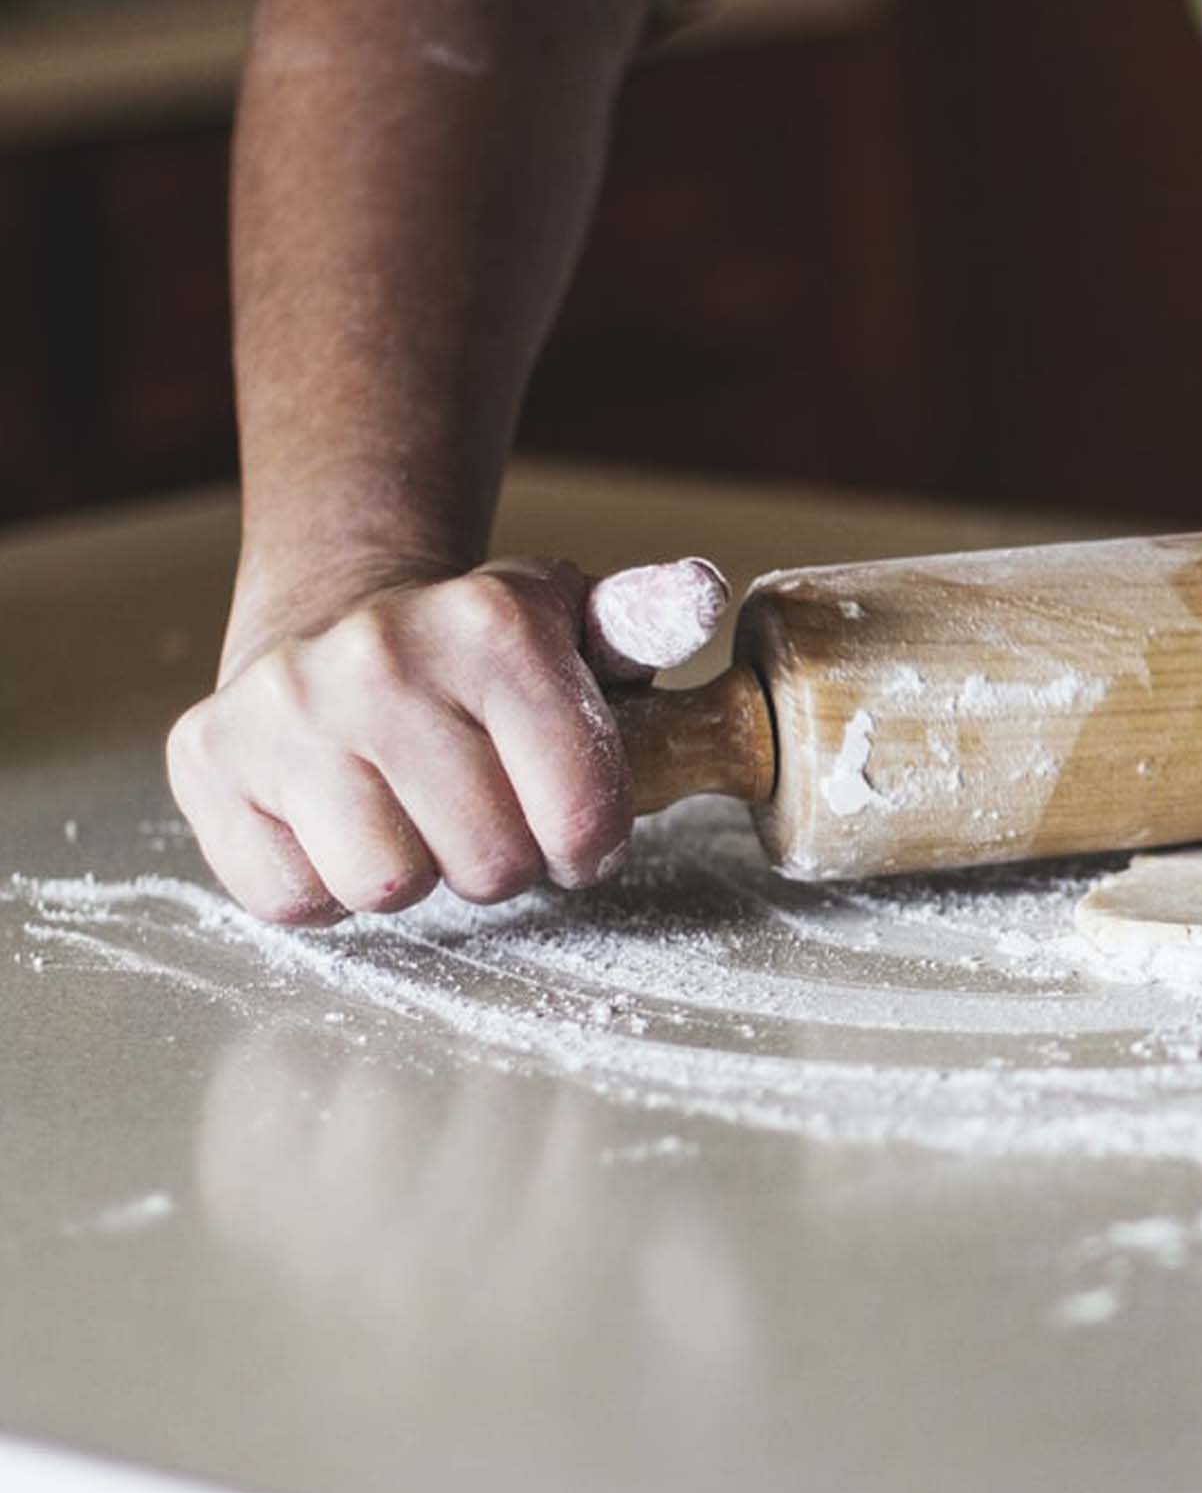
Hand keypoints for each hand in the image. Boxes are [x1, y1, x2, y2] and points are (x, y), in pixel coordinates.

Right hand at [167, 557, 633, 924]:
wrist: (334, 621)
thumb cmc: (482, 660)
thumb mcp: (578, 629)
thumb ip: (648, 623)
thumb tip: (702, 595)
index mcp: (494, 624)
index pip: (582, 817)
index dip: (588, 843)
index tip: (575, 825)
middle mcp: (380, 657)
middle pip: (489, 866)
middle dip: (503, 859)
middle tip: (485, 814)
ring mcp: (283, 708)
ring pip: (388, 886)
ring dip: (416, 871)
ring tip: (414, 813)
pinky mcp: (207, 759)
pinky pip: (294, 897)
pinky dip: (325, 883)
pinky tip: (342, 820)